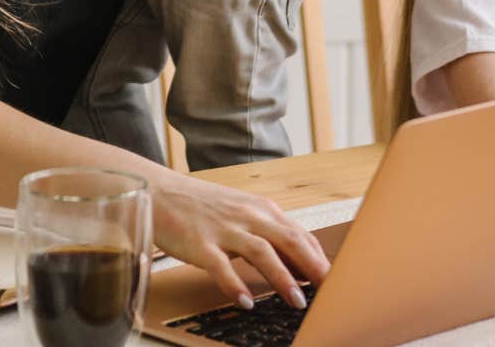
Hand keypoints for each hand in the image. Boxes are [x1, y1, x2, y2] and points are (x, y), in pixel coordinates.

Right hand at [151, 171, 329, 310]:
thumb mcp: (240, 214)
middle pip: (289, 239)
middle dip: (313, 267)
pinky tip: (245, 302)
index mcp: (260, 209)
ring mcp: (223, 228)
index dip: (319, 257)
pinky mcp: (200, 242)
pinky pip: (221, 266)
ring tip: (297, 301)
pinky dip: (235, 285)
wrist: (159, 192)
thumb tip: (297, 263)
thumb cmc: (201, 206)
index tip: (335, 279)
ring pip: (261, 252)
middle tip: (330, 290)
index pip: (299, 234)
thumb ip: (267, 234)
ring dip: (283, 278)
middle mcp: (247, 215)